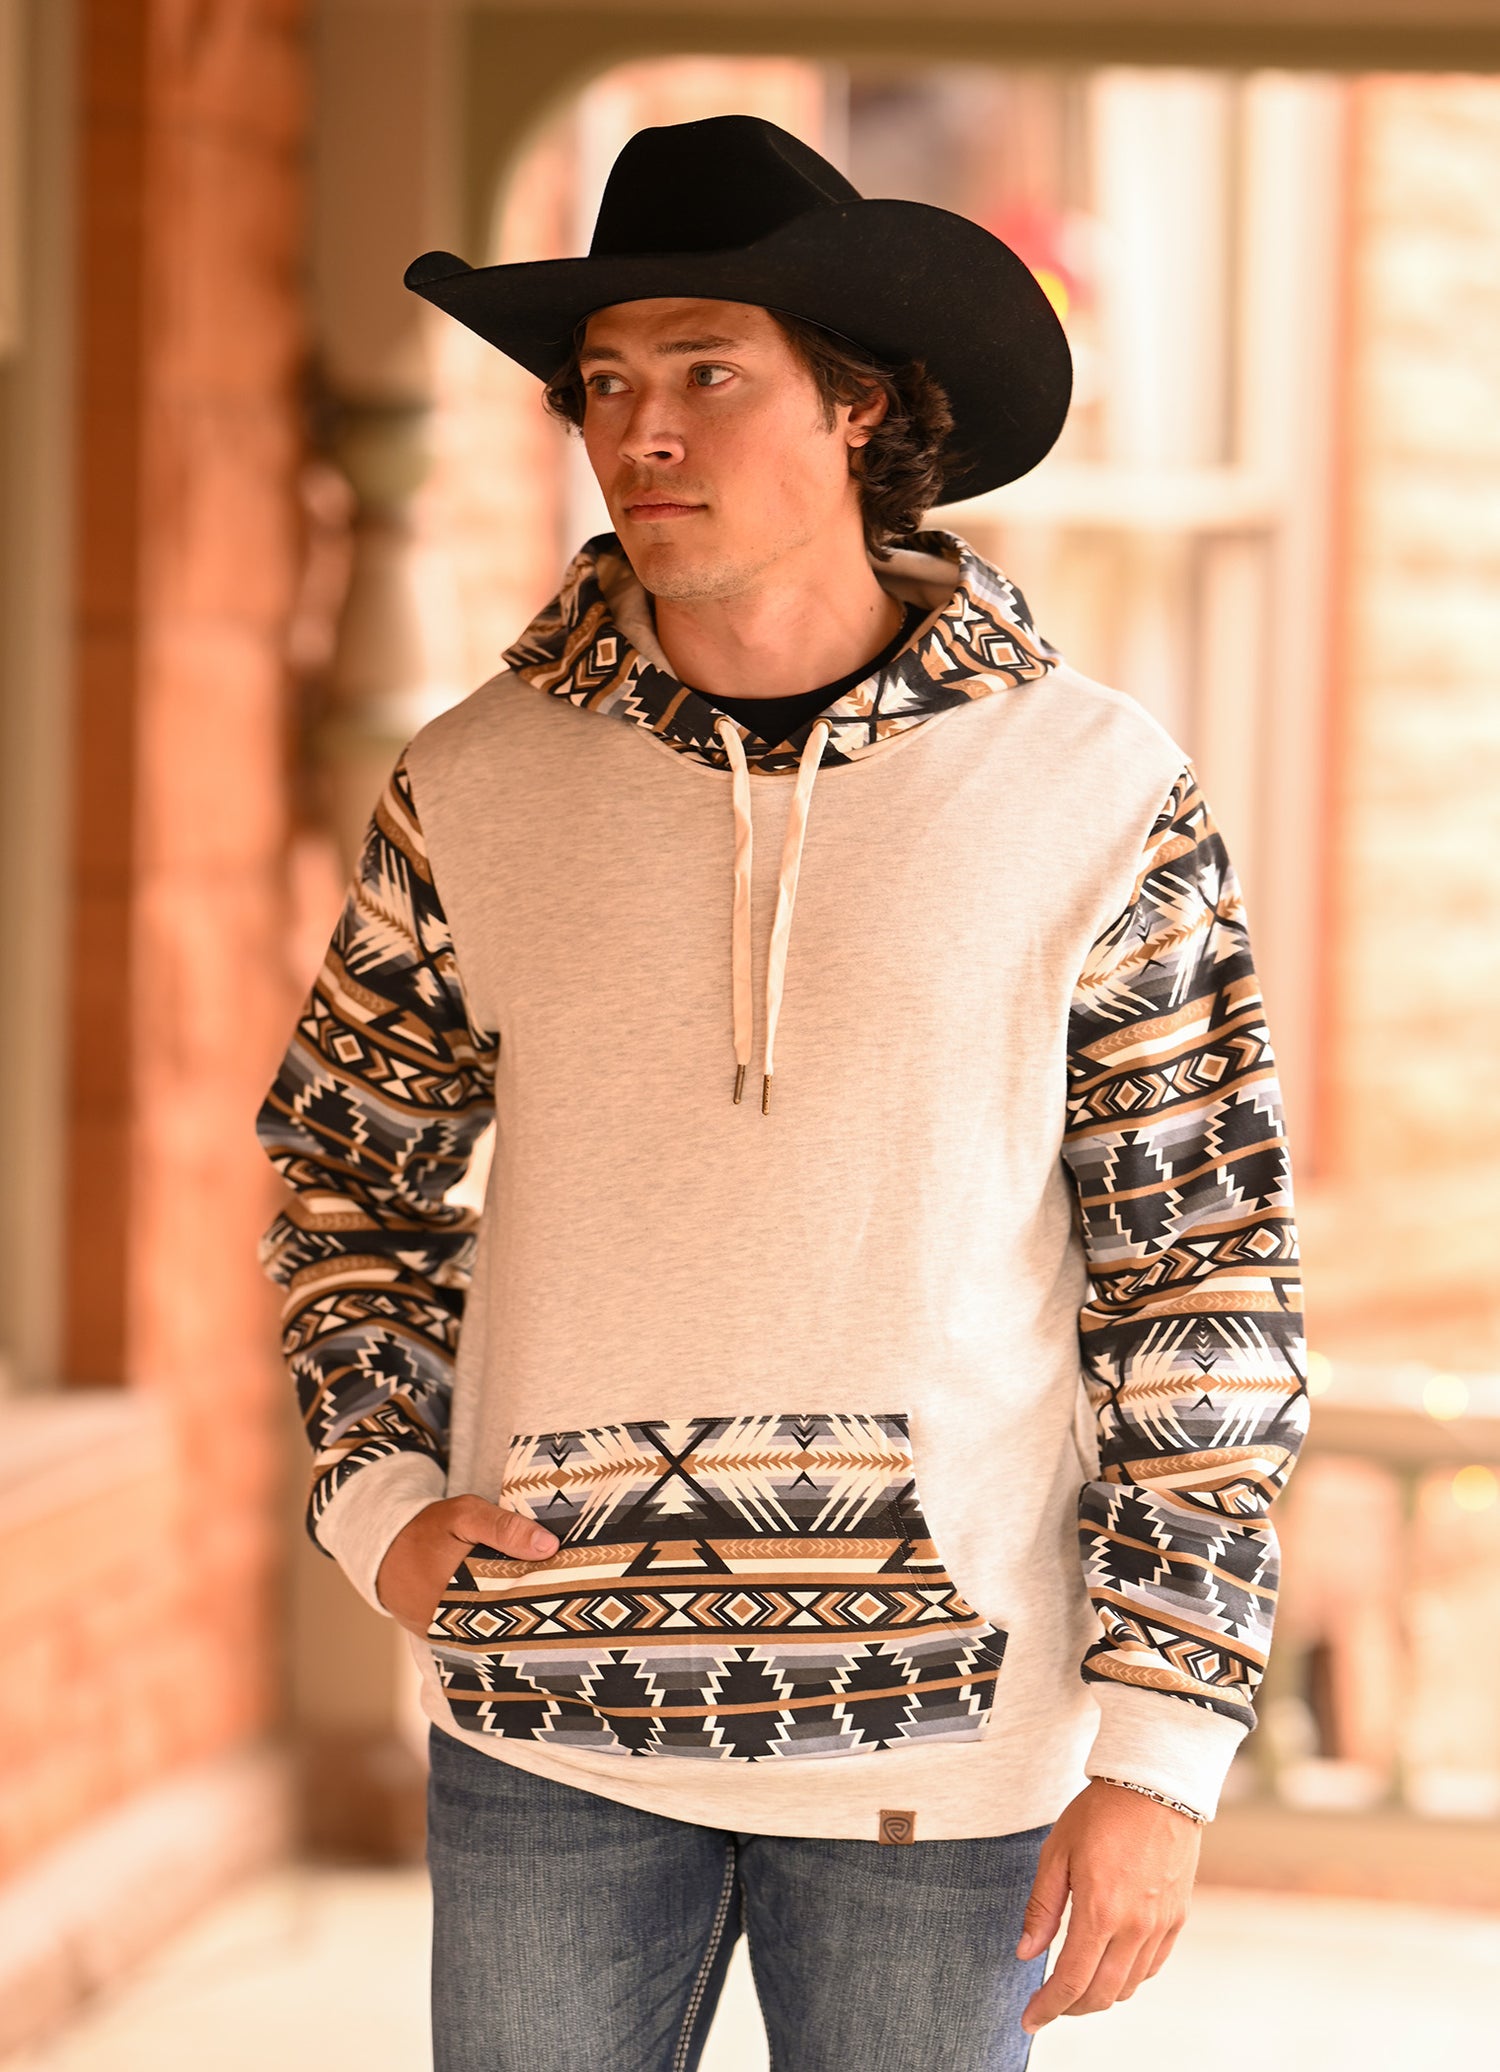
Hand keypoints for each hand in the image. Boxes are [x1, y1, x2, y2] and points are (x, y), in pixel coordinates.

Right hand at [375, 1495, 558, 1637]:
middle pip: (508, 1623)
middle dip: (535, 1609)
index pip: (516, 1601)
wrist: (385, 1550)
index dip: (545, 1593)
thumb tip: (549, 1546)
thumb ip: (504, 1528)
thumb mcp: (465, 1515)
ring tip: (549, 1606)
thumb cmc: (429, 1528)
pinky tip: (519, 1614)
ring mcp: (446, 1636)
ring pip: (494, 1635)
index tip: (572, 1584)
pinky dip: (497, 1627)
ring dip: (518, 1621)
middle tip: (567, 1596)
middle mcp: (452, 1623)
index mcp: (460, 1590)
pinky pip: (477, 1639)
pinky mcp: (442, 1640)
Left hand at [1016, 1777, 1200, 2031]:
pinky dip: (1130, 1977)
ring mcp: (1160, 1924)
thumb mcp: (1056, 1852)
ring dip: (1101, 1996)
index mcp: (1100, 1910)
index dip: (1048, 2007)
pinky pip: (1153, 1965)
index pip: (1071, 1980)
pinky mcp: (1178, 1918)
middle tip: (1049, 2005)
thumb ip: (1042, 1908)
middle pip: (1102, 1994)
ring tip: (1077, 1986)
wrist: (1156, 1785)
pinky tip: (1111, 1966)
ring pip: (1130, 1985)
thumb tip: (1025, 1952)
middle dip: (1071, 2008)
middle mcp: (1134, 1926)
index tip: (1030, 2020)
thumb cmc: (1100, 1812)